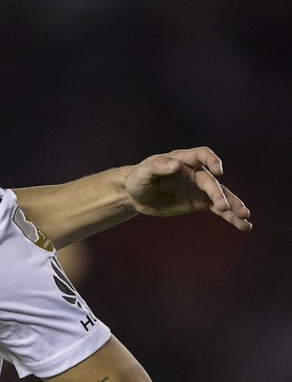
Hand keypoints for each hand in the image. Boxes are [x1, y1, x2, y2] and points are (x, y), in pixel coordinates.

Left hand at [125, 146, 250, 230]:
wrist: (136, 195)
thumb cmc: (139, 179)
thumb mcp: (143, 173)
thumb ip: (157, 166)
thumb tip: (176, 165)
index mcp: (182, 160)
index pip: (201, 155)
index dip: (211, 160)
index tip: (218, 172)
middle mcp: (195, 172)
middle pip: (211, 182)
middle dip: (219, 194)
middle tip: (224, 207)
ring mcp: (199, 188)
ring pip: (221, 195)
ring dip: (234, 206)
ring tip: (246, 218)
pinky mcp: (199, 202)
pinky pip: (218, 209)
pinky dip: (230, 217)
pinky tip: (243, 226)